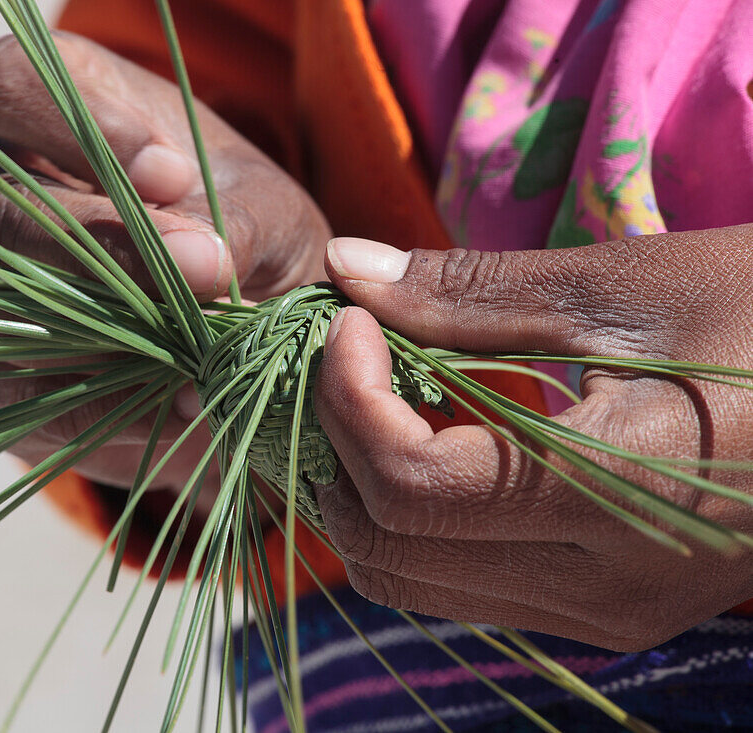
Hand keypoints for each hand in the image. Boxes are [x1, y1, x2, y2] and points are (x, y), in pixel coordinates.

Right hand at [0, 33, 328, 490]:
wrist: (231, 330)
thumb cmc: (240, 234)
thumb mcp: (262, 215)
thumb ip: (236, 224)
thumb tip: (200, 262)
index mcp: (37, 109)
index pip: (11, 83)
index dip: (78, 128)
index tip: (172, 175)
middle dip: (92, 248)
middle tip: (194, 281)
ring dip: (98, 337)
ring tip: (200, 359)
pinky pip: (9, 394)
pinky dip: (95, 408)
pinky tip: (172, 406)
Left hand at [314, 225, 752, 650]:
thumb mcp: (622, 286)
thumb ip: (467, 291)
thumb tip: (342, 264)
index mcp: (621, 493)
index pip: (410, 485)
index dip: (346, 398)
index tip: (347, 321)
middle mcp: (605, 586)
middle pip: (388, 546)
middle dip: (334, 443)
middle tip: (349, 354)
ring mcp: (605, 613)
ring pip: (408, 579)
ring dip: (362, 487)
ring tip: (376, 393)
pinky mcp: (604, 610)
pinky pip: (458, 582)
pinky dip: (412, 517)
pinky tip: (428, 440)